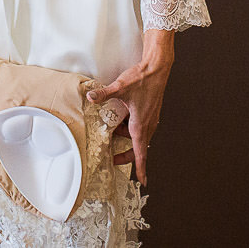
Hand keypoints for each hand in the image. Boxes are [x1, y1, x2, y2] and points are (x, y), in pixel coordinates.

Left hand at [86, 31, 173, 185]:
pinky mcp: (150, 111)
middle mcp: (148, 124)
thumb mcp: (120, 87)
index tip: (143, 181)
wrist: (157, 68)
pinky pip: (141, 126)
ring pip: (138, 136)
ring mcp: (150, 118)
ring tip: (112, 129)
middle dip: (126, 154)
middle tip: (112, 157)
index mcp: (141, 124)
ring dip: (127, 137)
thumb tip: (91, 97)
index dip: (141, 168)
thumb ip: (104, 94)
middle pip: (138, 147)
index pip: (140, 152)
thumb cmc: (142, 79)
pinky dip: (131, 127)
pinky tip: (121, 116)